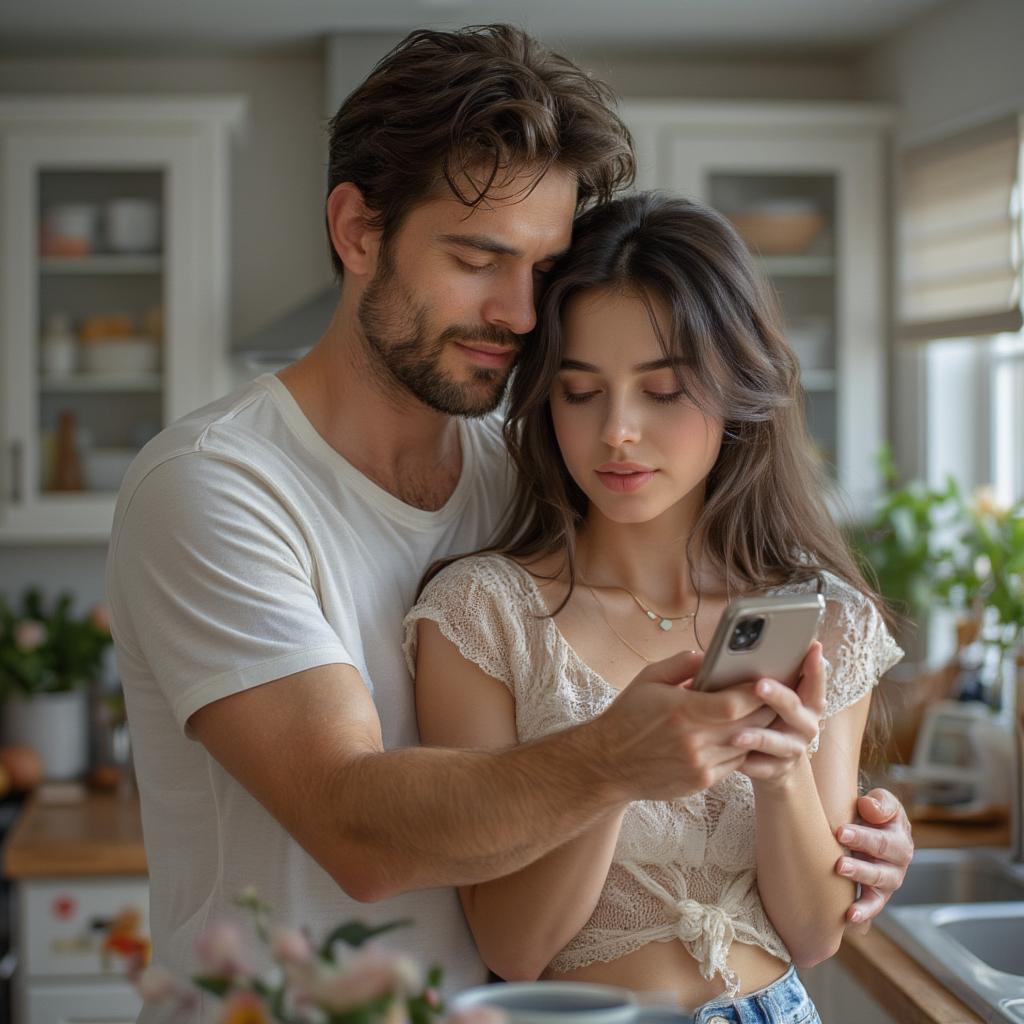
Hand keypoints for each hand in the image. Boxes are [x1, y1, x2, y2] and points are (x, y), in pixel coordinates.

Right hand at [595, 649, 774, 801]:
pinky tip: (737, 734)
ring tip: (760, 712)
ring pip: (746, 745)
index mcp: (681, 711)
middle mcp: (694, 741)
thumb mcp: (648, 679)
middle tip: (773, 694)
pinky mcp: (701, 782)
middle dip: (765, 708)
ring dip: (757, 729)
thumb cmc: (627, 717)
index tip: (765, 679)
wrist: (607, 764)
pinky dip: (741, 747)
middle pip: (749, 725)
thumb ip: (681, 663)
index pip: (734, 703)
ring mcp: (700, 765)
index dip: (756, 692)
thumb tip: (711, 656)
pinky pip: (735, 763)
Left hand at [730, 642, 825, 786]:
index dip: (816, 666)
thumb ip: (771, 676)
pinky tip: (733, 758)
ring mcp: (793, 749)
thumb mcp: (774, 696)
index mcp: (807, 701)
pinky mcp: (778, 771)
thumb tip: (747, 644)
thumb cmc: (767, 716)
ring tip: (737, 734)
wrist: (772, 762)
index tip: (812, 647)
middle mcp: (806, 724)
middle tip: (759, 685)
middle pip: (794, 708)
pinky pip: (763, 768)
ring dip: (757, 737)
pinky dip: (748, 763)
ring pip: (777, 742)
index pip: (815, 681)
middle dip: (778, 696)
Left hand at [834, 788, 913, 929]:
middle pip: (882, 868)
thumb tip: (869, 806)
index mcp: (899, 838)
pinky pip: (873, 906)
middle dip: (860, 866)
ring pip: (878, 888)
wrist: (870, 825)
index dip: (863, 838)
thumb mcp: (882, 801)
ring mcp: (888, 880)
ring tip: (841, 883)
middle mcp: (898, 862)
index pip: (884, 840)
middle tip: (839, 864)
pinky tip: (850, 917)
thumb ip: (880, 802)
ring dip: (859, 886)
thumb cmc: (874, 813)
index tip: (840, 832)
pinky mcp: (877, 894)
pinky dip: (864, 913)